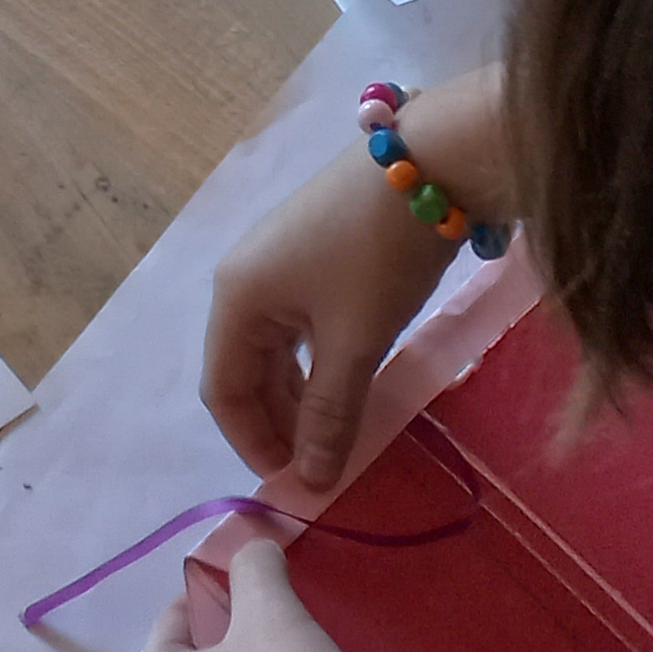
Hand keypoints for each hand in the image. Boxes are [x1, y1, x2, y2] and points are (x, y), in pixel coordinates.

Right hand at [199, 140, 462, 493]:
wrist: (429, 165)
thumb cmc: (377, 258)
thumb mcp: (355, 343)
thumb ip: (329, 416)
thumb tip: (310, 483)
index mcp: (238, 297)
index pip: (223, 390)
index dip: (253, 444)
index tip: (296, 486)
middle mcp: (245, 278)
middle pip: (246, 369)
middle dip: (278, 424)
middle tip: (323, 466)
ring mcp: (278, 261)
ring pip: (276, 349)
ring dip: (301, 396)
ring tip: (340, 433)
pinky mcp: (313, 252)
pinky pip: (300, 325)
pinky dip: (318, 363)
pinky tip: (351, 381)